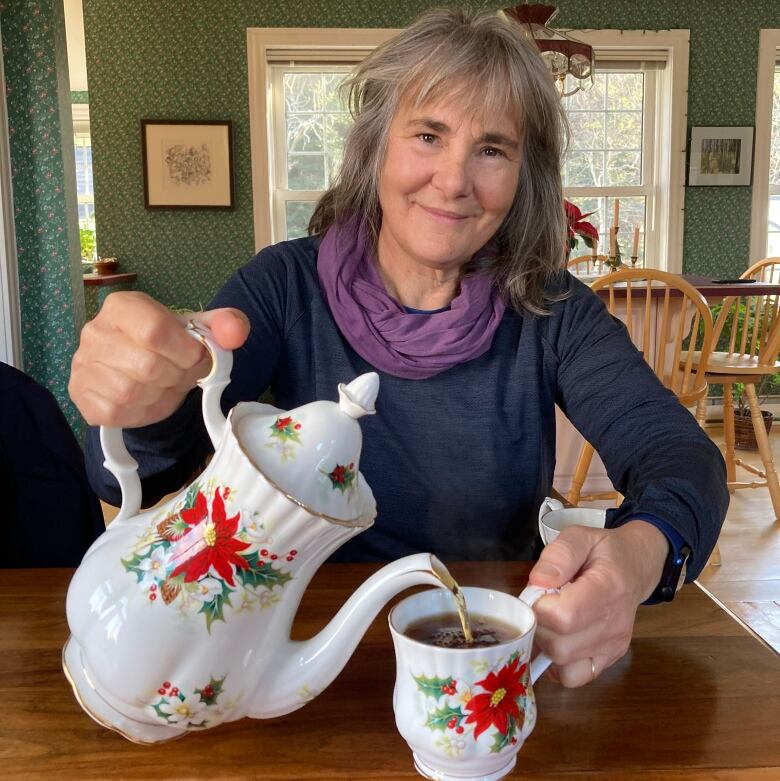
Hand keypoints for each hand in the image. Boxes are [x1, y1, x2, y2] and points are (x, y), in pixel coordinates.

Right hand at [69, 291, 249, 427]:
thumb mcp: (200, 330)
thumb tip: (235, 332)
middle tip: (181, 374)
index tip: (196, 357)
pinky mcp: (81, 394)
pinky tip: (147, 399)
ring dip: (160, 395)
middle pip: (147, 365)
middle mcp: (95, 331)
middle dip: (175, 376)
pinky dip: (142, 411)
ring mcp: (83, 364)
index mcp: (123, 306)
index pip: (154, 330)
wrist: (142, 368)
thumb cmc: (171, 345)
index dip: (185, 352)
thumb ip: (225, 324)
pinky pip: (117, 412)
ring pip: (131, 392)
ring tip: (164, 385)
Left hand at [527, 520, 668, 686]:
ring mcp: (613, 646)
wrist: (635, 567)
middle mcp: (615, 624)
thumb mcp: (580, 537)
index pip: (564, 616)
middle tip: (542, 605)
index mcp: (608, 588)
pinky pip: (574, 677)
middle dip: (540, 626)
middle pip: (560, 646)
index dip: (540, 607)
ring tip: (550, 620)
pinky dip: (558, 663)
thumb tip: (538, 582)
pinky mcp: (609, 659)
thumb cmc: (603, 551)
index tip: (538, 593)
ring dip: (546, 644)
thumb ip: (559, 555)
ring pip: (563, 664)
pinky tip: (557, 639)